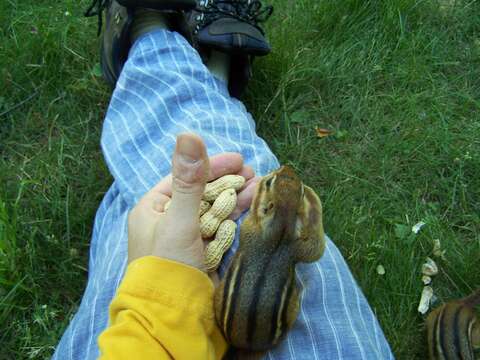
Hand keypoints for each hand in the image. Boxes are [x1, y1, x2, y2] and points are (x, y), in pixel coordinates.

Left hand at [127, 133, 258, 270]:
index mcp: (154, 208)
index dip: (212, 166)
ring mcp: (188, 237)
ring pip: (215, 210)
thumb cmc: (169, 264)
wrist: (174, 317)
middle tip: (253, 172)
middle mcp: (169, 220)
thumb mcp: (179, 220)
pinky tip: (252, 206)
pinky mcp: (203, 252)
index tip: (238, 159)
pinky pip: (221, 228)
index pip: (185, 178)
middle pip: (203, 193)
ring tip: (260, 186)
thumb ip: (189, 180)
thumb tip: (188, 134)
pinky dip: (236, 217)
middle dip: (229, 182)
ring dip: (237, 197)